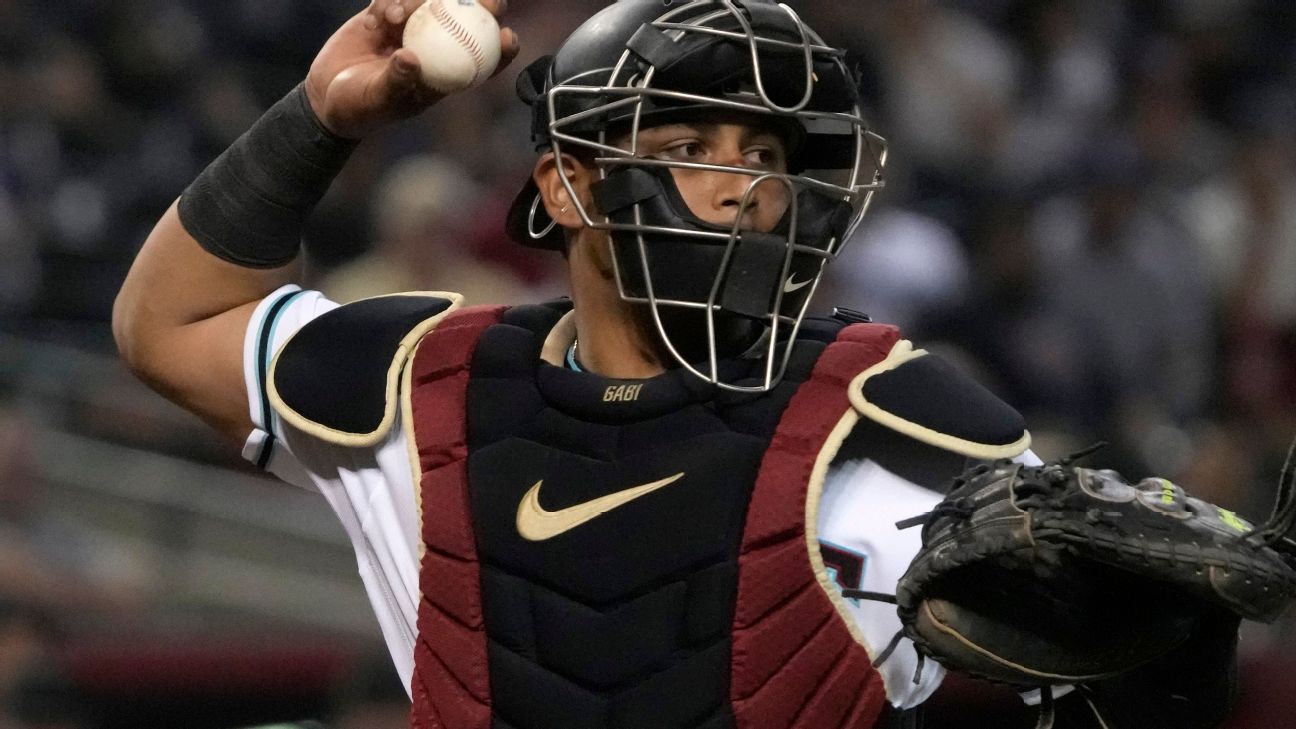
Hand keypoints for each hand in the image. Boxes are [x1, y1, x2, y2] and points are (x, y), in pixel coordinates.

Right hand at [304, 0, 519, 138]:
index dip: (503, 48)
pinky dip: (389, 2)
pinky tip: (379, 15)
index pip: (485, 61)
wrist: (326, 96)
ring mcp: (412, 30)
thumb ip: (395, 81)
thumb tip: (410, 59)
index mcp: (445, 75)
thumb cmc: (359, 109)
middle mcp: (435, 49)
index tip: (508, 36)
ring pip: (430, 3)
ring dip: (416, 2)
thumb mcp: (378, 100)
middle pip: (468, 22)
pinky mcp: (387, 16)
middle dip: (481, 4)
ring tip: (393, 15)